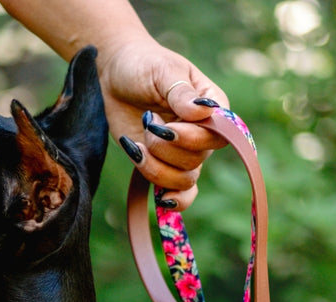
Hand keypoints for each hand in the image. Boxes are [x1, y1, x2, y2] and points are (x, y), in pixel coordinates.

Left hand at [99, 37, 229, 209]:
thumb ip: (181, 92)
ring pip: (183, 180)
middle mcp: (203, 134)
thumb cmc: (143, 66)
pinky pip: (178, 195)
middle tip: (148, 122)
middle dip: (165, 147)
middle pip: (197, 160)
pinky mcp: (163, 166)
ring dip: (155, 166)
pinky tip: (161, 200)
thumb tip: (204, 111)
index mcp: (213, 107)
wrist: (115, 78)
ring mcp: (183, 154)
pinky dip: (171, 199)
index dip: (193, 138)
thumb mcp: (162, 71)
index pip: (219, 135)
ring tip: (139, 142)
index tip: (167, 126)